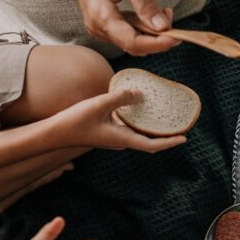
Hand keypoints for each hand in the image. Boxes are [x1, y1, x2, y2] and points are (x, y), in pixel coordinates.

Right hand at [49, 88, 186, 152]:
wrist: (55, 132)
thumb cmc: (75, 121)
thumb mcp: (99, 104)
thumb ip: (121, 98)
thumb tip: (140, 94)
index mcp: (122, 139)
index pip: (152, 145)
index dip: (169, 142)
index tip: (184, 138)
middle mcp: (121, 140)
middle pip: (148, 139)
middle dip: (164, 132)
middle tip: (178, 121)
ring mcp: (114, 136)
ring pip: (138, 131)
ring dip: (151, 124)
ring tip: (164, 112)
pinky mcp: (108, 130)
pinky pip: (128, 125)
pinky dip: (137, 118)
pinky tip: (139, 104)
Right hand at [54, 0, 178, 55]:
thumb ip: (143, 2)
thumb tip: (161, 26)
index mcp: (101, 17)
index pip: (134, 43)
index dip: (158, 44)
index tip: (176, 36)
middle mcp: (98, 28)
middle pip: (135, 46)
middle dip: (158, 39)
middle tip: (172, 18)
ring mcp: (99, 29)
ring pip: (132, 43)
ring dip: (151, 34)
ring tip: (164, 14)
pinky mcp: (102, 26)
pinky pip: (126, 35)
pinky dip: (142, 29)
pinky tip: (150, 15)